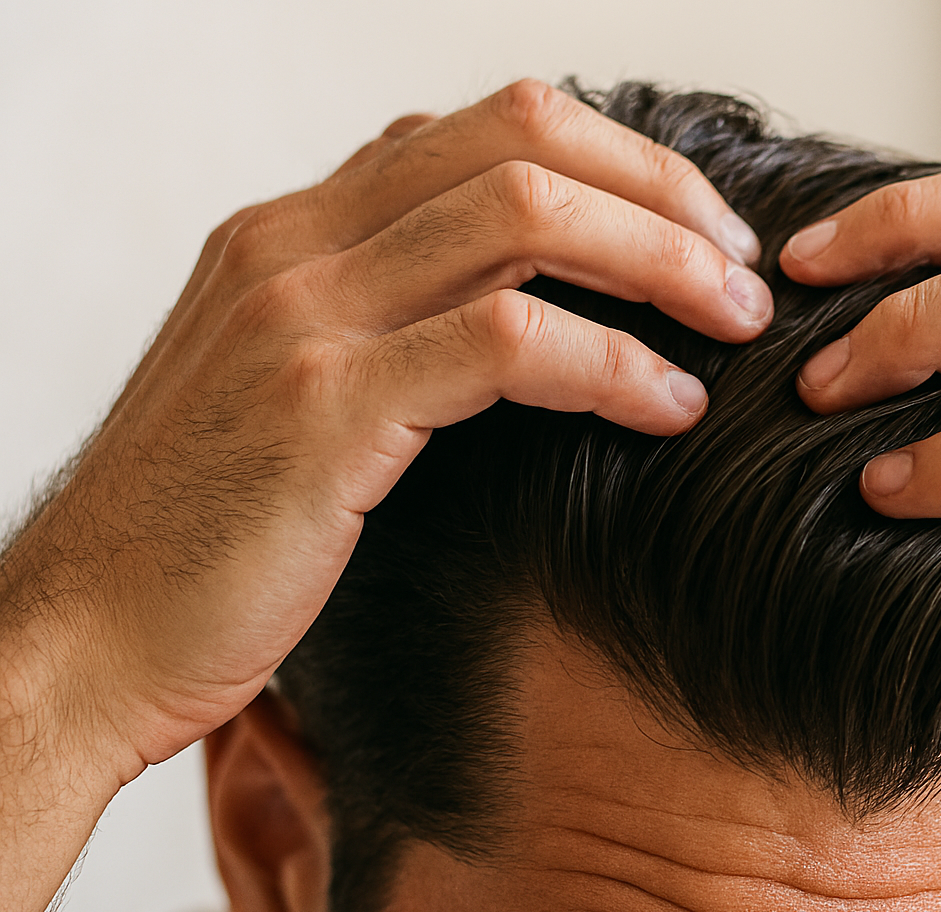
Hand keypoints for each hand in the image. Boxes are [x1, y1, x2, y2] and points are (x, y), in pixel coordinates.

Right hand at [0, 79, 770, 911]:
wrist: (82, 641)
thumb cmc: (205, 536)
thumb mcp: (291, 395)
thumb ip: (382, 326)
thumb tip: (519, 312)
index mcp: (293, 229)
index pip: (482, 125)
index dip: (612, 160)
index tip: (692, 231)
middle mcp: (295, 242)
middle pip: (522, 138)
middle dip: (659, 190)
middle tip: (741, 270)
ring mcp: (304, 315)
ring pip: (527, 217)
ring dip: (661, 264)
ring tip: (734, 327)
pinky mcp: (327, 408)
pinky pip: (510, 342)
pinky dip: (616, 364)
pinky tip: (670, 408)